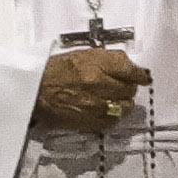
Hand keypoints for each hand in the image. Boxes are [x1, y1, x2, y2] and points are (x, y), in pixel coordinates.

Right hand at [29, 46, 149, 136]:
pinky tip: (106, 110)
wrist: (34, 92)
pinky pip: (113, 121)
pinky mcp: (90, 122)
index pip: (129, 69)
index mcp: (94, 64)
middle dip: (128, 87)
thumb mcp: (82, 55)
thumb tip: (131, 67)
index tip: (143, 77)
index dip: (139, 74)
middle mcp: (98, 85)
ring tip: (113, 99)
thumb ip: (108, 60)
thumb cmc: (55, 71)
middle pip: (129, 89)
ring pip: (124, 107)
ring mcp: (95, 106)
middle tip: (120, 86)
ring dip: (122, 103)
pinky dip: (113, 116)